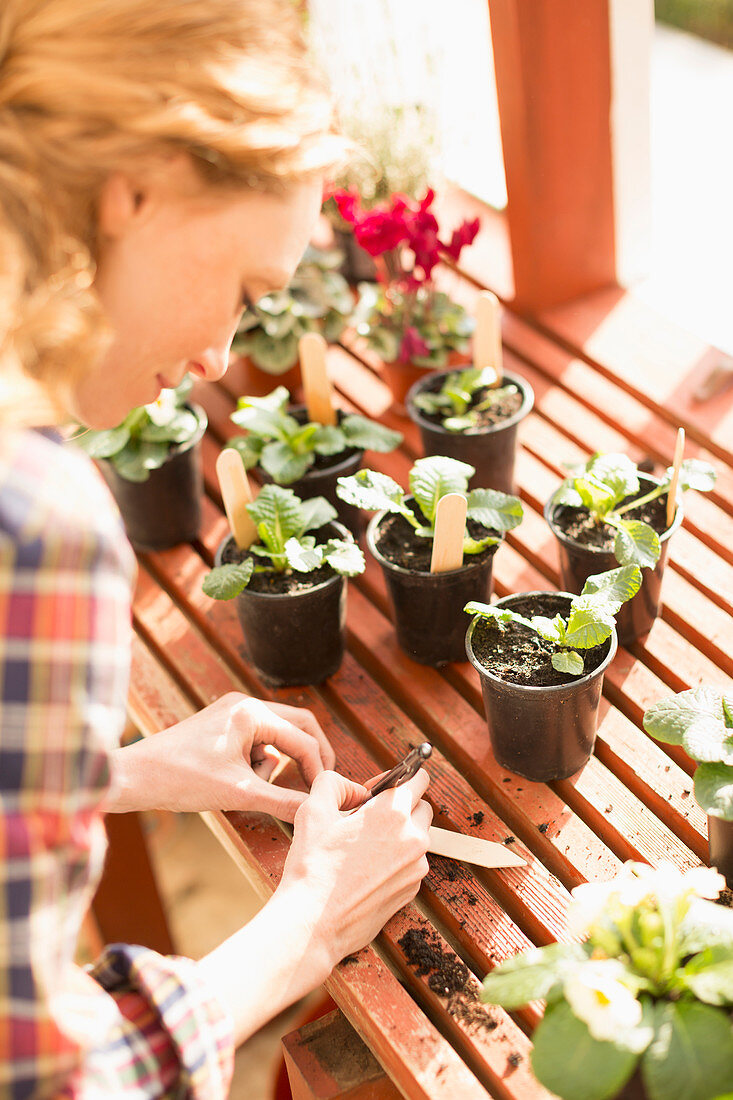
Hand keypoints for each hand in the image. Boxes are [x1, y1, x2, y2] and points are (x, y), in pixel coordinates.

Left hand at [107, 692, 333, 819]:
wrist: (135, 777)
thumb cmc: (181, 779)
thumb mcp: (238, 793)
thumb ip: (283, 802)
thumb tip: (315, 810)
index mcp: (252, 712)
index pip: (303, 739)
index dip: (318, 769)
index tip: (324, 795)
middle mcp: (246, 704)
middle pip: (299, 725)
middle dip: (309, 756)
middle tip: (318, 784)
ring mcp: (233, 712)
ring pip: (278, 735)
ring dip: (276, 762)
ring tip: (252, 786)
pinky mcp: (224, 725)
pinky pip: (258, 740)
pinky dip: (259, 762)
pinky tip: (239, 781)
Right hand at [277, 768, 432, 974]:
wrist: (312, 923)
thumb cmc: (312, 867)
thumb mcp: (313, 809)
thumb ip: (333, 783)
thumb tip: (354, 789)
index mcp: (393, 812)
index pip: (420, 778)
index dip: (399, 779)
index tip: (379, 790)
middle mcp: (413, 838)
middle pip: (422, 808)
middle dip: (401, 808)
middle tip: (368, 819)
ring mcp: (416, 868)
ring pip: (417, 838)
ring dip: (399, 836)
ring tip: (363, 848)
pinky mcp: (411, 891)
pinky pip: (411, 865)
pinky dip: (396, 862)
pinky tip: (366, 870)